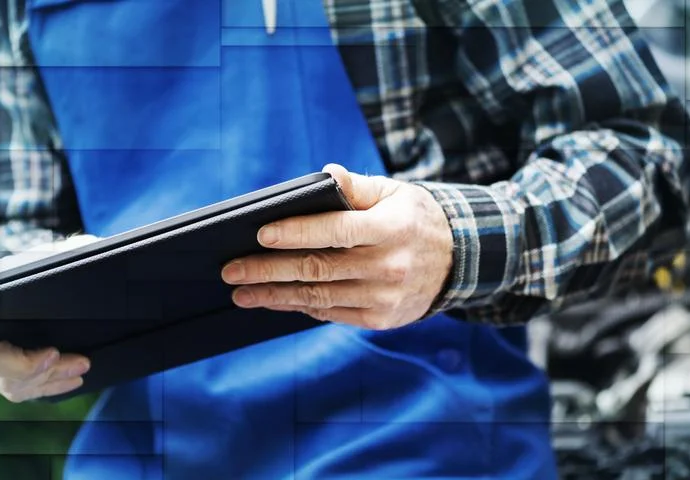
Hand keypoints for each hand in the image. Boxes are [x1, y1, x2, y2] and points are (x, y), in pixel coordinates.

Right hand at [0, 234, 98, 402]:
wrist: (29, 287)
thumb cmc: (32, 267)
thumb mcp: (43, 253)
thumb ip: (61, 251)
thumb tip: (89, 247)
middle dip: (25, 365)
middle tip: (58, 356)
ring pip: (9, 382)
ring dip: (45, 379)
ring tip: (80, 367)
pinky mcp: (9, 375)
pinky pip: (23, 390)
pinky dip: (49, 387)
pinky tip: (72, 380)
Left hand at [221, 164, 453, 329]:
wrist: (458, 261)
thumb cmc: (415, 219)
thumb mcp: (395, 193)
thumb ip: (358, 187)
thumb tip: (326, 175)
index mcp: (390, 229)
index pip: (335, 231)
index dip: (295, 233)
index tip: (259, 234)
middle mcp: (387, 266)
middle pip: (317, 268)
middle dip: (267, 270)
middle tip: (231, 270)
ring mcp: (384, 297)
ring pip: (319, 296)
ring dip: (275, 295)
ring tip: (242, 292)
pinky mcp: (381, 318)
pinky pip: (332, 313)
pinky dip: (302, 305)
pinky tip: (278, 299)